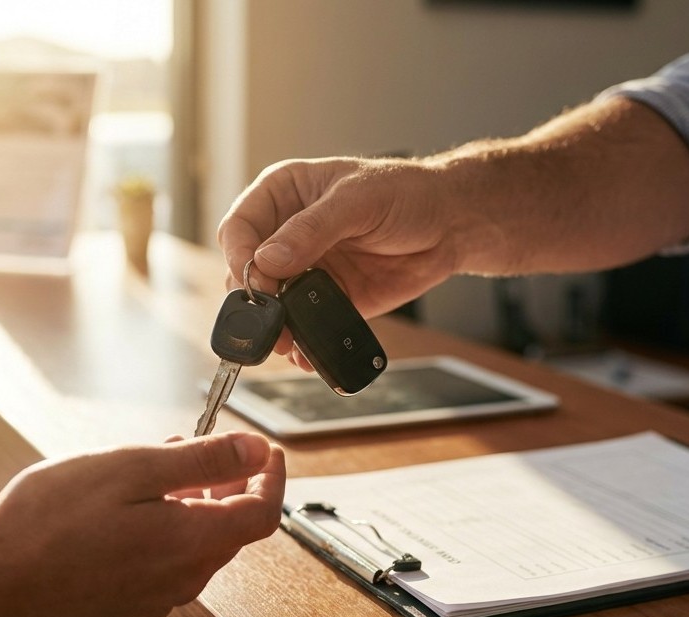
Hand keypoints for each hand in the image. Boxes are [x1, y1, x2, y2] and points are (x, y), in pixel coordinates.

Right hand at [0, 432, 285, 616]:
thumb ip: (202, 460)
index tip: (266, 448)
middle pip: (230, 527)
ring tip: (149, 470)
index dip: (271, 476)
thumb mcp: (132, 469)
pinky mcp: (130, 606)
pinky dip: (163, 529)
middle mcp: (184, 579)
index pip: (263, 512)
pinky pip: (166, 562)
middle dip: (224, 482)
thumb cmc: (50, 520)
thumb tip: (255, 451)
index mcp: (193, 542)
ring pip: (196, 543)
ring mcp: (156, 599)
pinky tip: (125, 508)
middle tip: (194, 446)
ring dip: (189, 503)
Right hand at [217, 157, 461, 368]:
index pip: (239, 226)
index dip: (240, 254)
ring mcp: (304, 268)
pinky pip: (302, 325)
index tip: (257, 279)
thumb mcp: (357, 200)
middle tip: (272, 317)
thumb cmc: (405, 193)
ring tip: (287, 341)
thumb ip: (311, 229)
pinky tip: (305, 352)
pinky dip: (300, 343)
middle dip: (255, 298)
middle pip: (246, 270)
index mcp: (283, 194)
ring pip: (270, 304)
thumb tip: (267, 260)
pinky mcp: (327, 298)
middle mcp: (285, 232)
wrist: (449, 225)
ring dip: (274, 326)